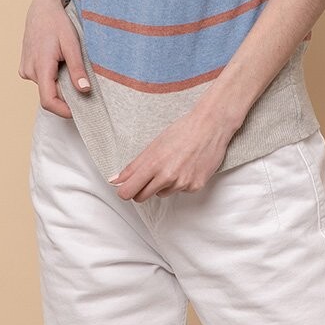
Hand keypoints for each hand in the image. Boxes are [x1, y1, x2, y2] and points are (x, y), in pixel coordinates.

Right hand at [18, 0, 90, 118]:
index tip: (78, 112)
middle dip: (65, 93)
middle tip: (80, 80)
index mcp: (40, 66)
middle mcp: (29, 70)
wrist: (41, 7)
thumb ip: (77, 69)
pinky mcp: (25, 66)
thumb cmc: (57, 22)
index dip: (63, 111)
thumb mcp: (72, 44)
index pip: (48, 100)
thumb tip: (84, 91)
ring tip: (67, 62)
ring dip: (59, 82)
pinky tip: (58, 59)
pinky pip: (41, 79)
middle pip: (49, 94)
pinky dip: (52, 75)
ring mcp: (25, 69)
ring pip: (46, 86)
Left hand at [107, 106, 232, 202]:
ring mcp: (182, 183)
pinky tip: (187, 167)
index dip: (124, 191)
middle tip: (149, 174)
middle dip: (141, 189)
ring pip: (161, 193)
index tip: (125, 188)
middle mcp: (167, 176)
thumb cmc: (182, 131)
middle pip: (142, 197)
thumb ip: (133, 166)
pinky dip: (180, 183)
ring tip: (174, 164)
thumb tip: (114, 180)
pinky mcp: (195, 187)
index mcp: (153, 163)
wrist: (210, 127)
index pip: (129, 191)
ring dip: (163, 184)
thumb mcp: (154, 145)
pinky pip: (179, 191)